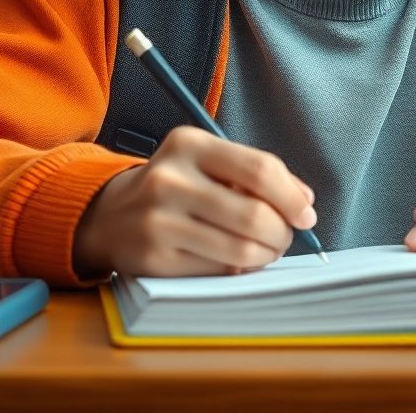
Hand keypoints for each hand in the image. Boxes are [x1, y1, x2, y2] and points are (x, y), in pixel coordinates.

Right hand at [74, 125, 316, 277]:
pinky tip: (236, 261)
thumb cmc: (174, 184)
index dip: (291, 196)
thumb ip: (255, 173)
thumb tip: (303, 200)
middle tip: (286, 236)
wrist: (110, 214)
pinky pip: (218, 272)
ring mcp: (159, 221)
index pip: (259, 169)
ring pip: (240, 249)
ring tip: (266, 249)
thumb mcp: (207, 161)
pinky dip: (239, 270)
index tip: (306, 213)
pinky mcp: (155, 259)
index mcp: (189, 144)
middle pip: (254, 214)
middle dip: (282, 232)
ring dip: (266, 254)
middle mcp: (170, 179)